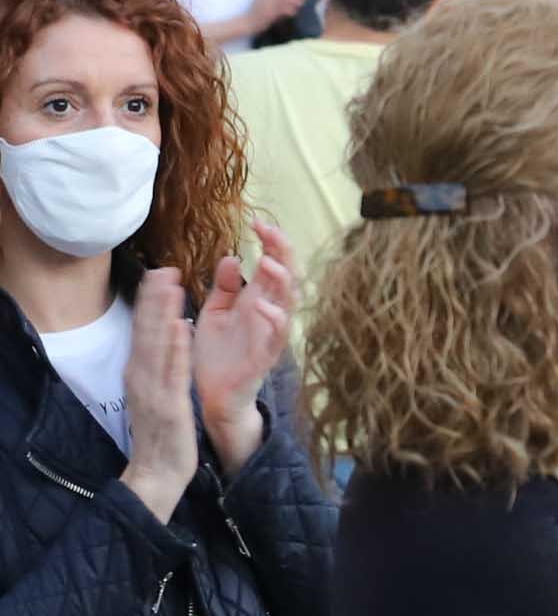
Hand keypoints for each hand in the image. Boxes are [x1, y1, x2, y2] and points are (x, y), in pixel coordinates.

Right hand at [118, 271, 199, 524]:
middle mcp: (142, 376)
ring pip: (158, 345)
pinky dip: (176, 348)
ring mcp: (153, 389)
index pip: (145, 332)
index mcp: (142, 373)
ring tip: (172, 285)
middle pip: (147, 331)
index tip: (159, 275)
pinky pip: (173, 371)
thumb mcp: (157, 393)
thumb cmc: (162, 432)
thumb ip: (159, 367)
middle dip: (155, 300)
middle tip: (163, 267)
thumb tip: (165, 341)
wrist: (157, 472)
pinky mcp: (169, 404)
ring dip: (164, 313)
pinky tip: (182, 326)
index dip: (151, 304)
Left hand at [190, 220, 296, 467]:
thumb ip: (224, 287)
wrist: (212, 393)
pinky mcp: (264, 357)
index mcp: (257, 299)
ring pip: (288, 304)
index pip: (273, 264)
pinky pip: (276, 337)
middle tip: (270, 232)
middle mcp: (269, 314)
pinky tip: (262, 305)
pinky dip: (273, 320)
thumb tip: (230, 257)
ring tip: (269, 263)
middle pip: (288, 277)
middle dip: (282, 253)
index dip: (270, 243)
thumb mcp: (215, 311)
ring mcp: (270, 335)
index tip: (257, 222)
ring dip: (282, 283)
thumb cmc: (216, 353)